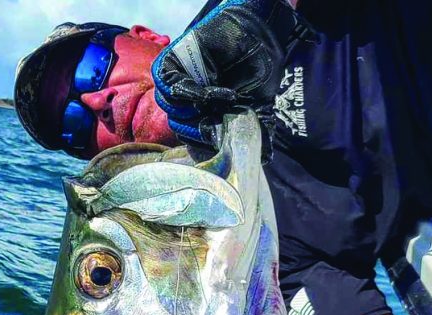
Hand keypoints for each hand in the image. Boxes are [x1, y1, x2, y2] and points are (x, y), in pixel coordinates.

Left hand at [152, 0, 311, 153]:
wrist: (259, 37)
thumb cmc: (259, 73)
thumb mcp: (261, 109)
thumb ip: (259, 133)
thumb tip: (264, 160)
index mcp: (204, 117)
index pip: (192, 140)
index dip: (204, 143)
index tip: (220, 141)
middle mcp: (189, 104)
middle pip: (179, 127)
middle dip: (198, 128)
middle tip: (219, 121)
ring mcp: (179, 86)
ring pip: (171, 109)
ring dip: (192, 110)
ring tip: (217, 101)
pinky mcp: (172, 66)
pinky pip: (167, 85)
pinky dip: (185, 91)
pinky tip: (205, 91)